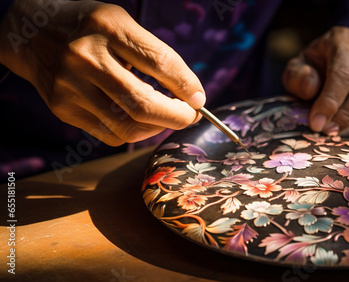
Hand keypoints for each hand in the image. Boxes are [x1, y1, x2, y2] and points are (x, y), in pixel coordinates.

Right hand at [0, 0, 204, 145]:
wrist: (32, 32)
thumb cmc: (89, 27)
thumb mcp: (121, 23)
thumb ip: (154, 54)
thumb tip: (190, 94)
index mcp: (107, 27)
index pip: (159, 62)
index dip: (186, 85)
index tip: (199, 98)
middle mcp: (85, 58)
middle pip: (143, 104)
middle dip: (177, 117)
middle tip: (190, 116)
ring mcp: (71, 87)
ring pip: (128, 127)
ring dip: (157, 128)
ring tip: (167, 118)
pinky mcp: (63, 109)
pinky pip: (110, 135)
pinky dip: (134, 132)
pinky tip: (141, 121)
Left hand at [282, 26, 348, 133]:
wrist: (337, 57)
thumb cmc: (315, 66)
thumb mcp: (299, 66)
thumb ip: (297, 76)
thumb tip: (311, 87)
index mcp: (340, 42)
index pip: (341, 73)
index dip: (330, 101)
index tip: (317, 123)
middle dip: (345, 113)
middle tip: (328, 131)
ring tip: (343, 131)